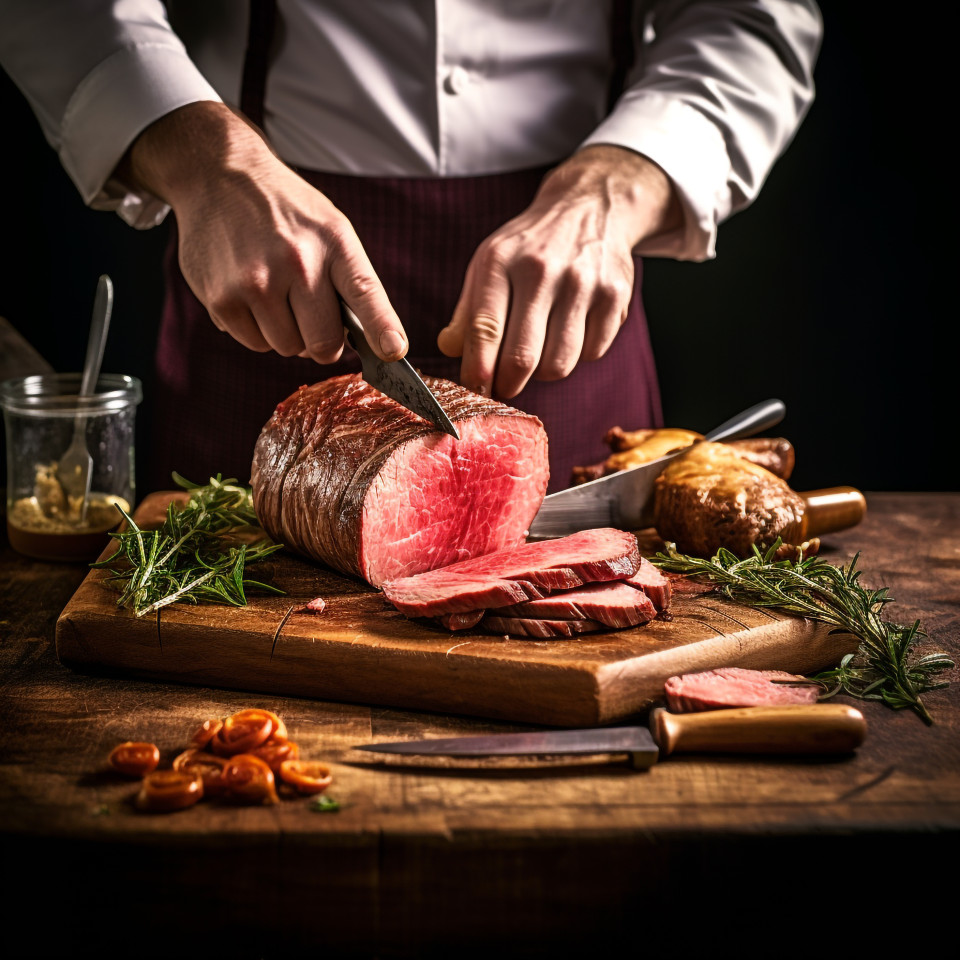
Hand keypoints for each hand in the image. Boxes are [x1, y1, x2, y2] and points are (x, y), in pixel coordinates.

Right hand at [118, 102, 406, 363]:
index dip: (381, 328)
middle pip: (323, 344)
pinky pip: (254, 344)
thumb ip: (353, 284)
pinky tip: (250, 295)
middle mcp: (296, 263)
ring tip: (275, 294)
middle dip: (321, 341)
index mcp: (334, 243)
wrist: (219, 176)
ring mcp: (256, 283)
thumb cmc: (286, 213)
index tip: (392, 351)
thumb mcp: (331, 230)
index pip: (365, 293)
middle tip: (311, 315)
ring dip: (286, 333)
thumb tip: (379, 346)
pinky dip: (256, 330)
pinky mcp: (222, 300)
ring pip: (287, 348)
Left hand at [437, 145, 680, 397]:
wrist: (591, 207)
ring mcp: (582, 283)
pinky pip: (591, 354)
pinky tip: (570, 332)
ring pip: (559, 364)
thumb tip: (449, 349)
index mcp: (502, 261)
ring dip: (544, 372)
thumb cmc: (531, 246)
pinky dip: (578, 355)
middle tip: (506, 386)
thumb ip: (468, 310)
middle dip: (509, 384)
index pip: (484, 329)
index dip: (478, 370)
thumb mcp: (490, 263)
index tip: (476, 390)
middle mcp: (542, 270)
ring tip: (540, 353)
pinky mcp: (614, 296)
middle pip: (522, 357)